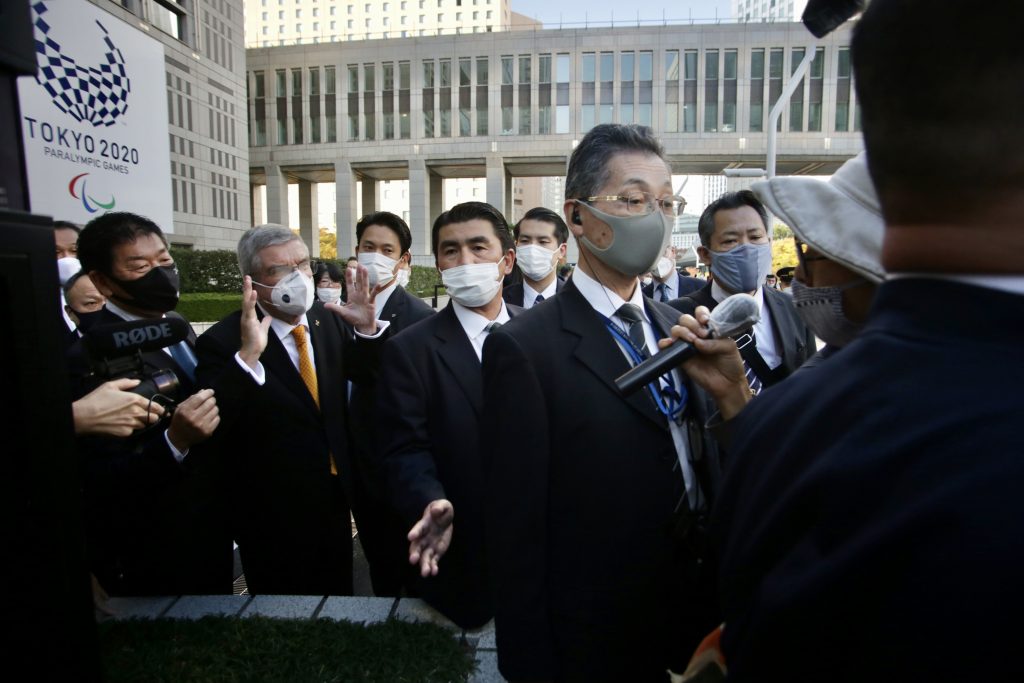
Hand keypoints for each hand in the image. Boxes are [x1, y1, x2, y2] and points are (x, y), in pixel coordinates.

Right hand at [72, 378, 164, 436]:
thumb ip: (126, 383)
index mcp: (134, 399)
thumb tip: (137, 381)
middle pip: (154, 418)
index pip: (155, 406)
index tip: (161, 410)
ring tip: (133, 419)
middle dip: (153, 416)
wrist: (84, 416)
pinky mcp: (125, 433)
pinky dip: (131, 428)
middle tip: (147, 415)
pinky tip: (123, 424)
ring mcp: (131, 424)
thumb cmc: (96, 399)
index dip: (160, 409)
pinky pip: (133, 431)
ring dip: (142, 423)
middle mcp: (136, 412)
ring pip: (144, 425)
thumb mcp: (110, 386)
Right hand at [166, 388, 219, 451]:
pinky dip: (215, 416)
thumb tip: (204, 391)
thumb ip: (191, 399)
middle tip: (210, 400)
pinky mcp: (208, 431)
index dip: (207, 393)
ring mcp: (202, 426)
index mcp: (185, 411)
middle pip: (210, 403)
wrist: (178, 438)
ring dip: (213, 407)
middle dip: (211, 399)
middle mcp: (194, 418)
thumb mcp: (180, 408)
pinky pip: (217, 418)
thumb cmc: (179, 420)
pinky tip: (209, 417)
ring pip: (215, 410)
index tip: (210, 391)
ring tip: (208, 409)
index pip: (200, 398)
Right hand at [239, 275, 272, 368]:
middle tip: (246, 276)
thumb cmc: (256, 341)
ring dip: (247, 292)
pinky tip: (253, 293)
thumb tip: (268, 316)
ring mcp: (246, 318)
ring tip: (248, 282)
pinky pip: (249, 310)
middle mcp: (246, 316)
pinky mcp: (247, 322)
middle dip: (246, 288)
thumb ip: (265, 322)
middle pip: (246, 299)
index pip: (249, 301)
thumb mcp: (263, 329)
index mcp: (249, 316)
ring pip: (246, 302)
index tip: (249, 282)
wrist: (253, 351)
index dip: (249, 292)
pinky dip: (251, 301)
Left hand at [325, 263, 377, 335]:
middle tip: (359, 264)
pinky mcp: (371, 302)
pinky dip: (376, 290)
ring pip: (365, 285)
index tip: (348, 268)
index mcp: (352, 296)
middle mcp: (359, 295)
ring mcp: (365, 298)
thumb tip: (324, 305)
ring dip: (365, 277)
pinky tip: (378, 284)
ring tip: (365, 269)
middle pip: (359, 282)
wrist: (363, 325)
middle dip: (358, 274)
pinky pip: (373, 295)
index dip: (349, 277)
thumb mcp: (343, 313)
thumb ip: (335, 308)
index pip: (350, 284)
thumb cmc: (353, 318)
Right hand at [408, 499, 453, 576]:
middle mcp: (424, 537)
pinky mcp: (436, 552)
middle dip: (415, 553)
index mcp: (424, 524)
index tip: (410, 537)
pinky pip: (434, 560)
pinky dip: (433, 566)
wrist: (444, 518)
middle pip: (417, 546)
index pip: (418, 529)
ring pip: (424, 557)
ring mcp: (429, 545)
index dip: (415, 532)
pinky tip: (434, 572)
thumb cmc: (441, 510)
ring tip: (425, 573)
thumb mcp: (443, 505)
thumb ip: (439, 508)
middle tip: (413, 560)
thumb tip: (435, 511)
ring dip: (424, 565)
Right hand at [660, 306, 750, 420]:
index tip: (705, 321)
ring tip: (692, 341)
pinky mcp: (680, 357)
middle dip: (692, 324)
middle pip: (685, 319)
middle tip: (702, 335)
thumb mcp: (730, 348)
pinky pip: (667, 347)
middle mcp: (697, 335)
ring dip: (682, 331)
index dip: (700, 313)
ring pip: (676, 329)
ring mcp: (687, 345)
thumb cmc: (731, 364)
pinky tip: (670, 343)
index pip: (700, 313)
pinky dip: (664, 342)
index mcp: (709, 329)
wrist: (727, 384)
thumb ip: (716, 342)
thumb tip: (698, 342)